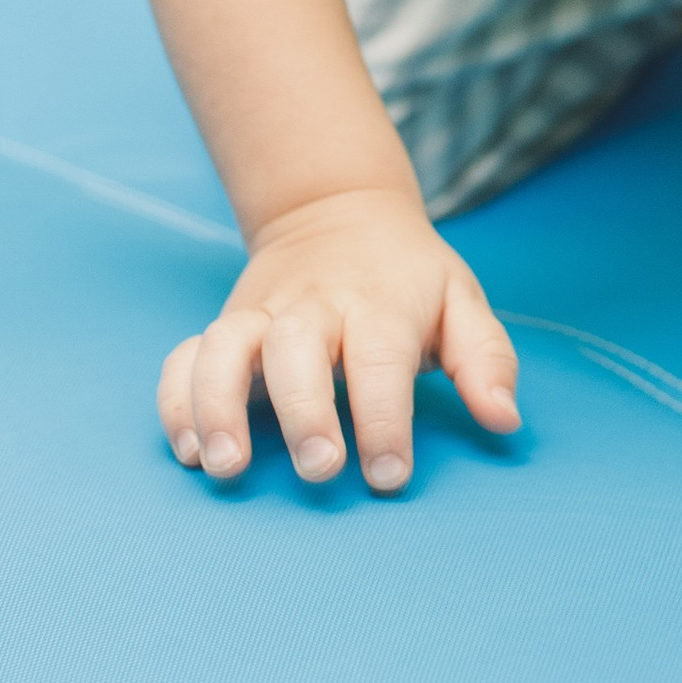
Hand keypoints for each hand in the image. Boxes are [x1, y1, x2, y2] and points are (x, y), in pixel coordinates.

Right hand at [158, 184, 520, 495]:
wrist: (338, 207)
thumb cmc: (408, 276)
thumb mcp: (460, 300)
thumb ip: (485, 359)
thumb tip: (504, 420)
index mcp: (378, 304)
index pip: (381, 359)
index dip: (385, 419)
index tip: (390, 475)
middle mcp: (313, 306)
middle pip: (298, 349)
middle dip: (305, 411)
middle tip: (319, 470)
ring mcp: (261, 315)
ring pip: (225, 348)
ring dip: (220, 406)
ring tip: (226, 467)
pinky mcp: (223, 326)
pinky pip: (184, 358)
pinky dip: (177, 400)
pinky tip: (189, 450)